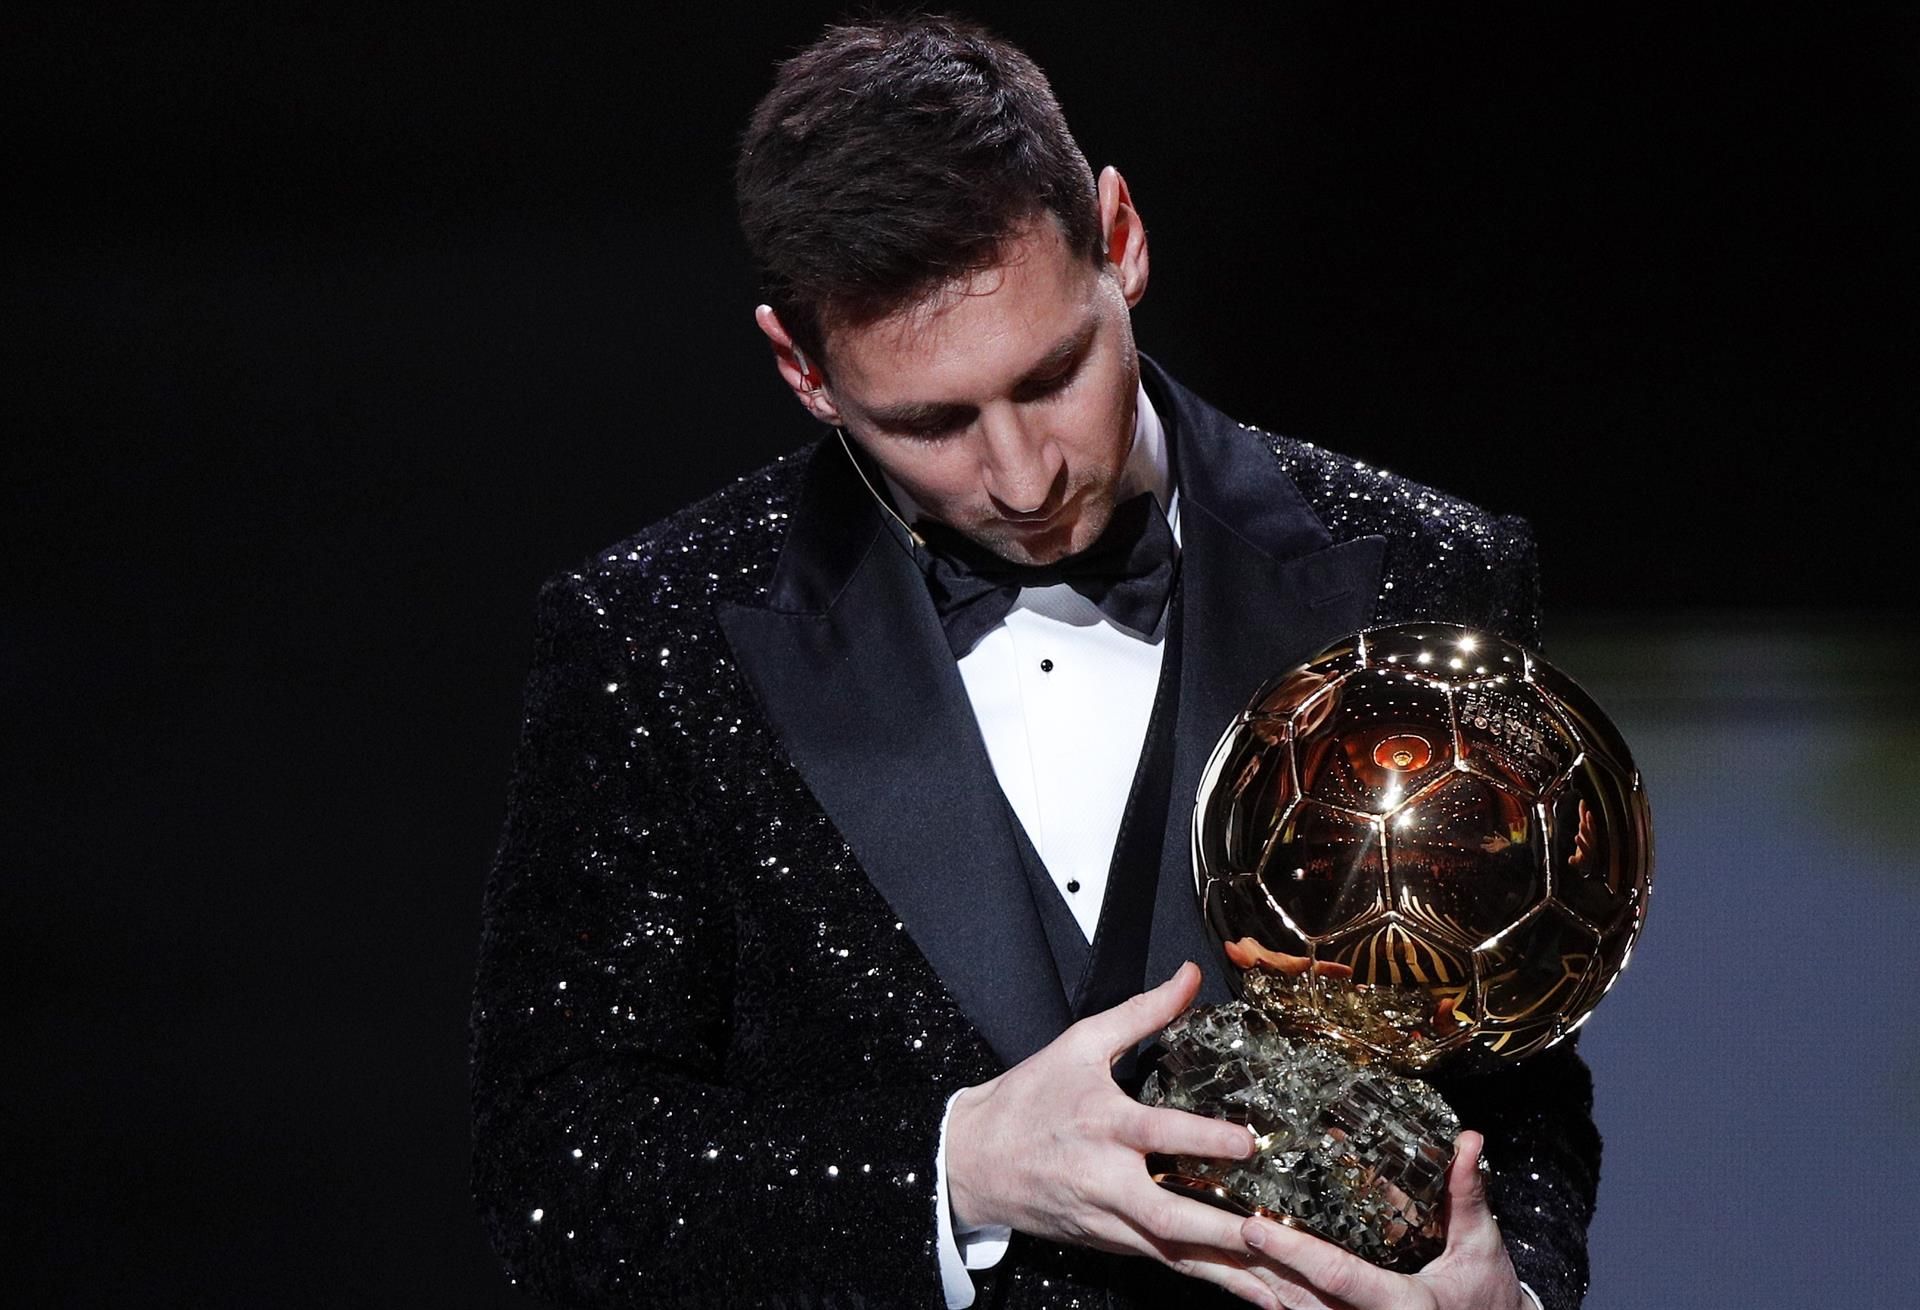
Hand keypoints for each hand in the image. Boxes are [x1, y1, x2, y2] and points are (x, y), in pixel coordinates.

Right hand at [945, 961, 1280, 1306]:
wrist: (973, 1161)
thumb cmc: (1028, 1099)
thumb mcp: (1081, 1044)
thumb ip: (1142, 1012)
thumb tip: (1190, 977)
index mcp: (1102, 1124)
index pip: (1158, 1133)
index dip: (1203, 1138)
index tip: (1247, 1142)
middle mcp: (1106, 1179)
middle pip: (1168, 1215)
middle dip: (1220, 1230)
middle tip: (1269, 1234)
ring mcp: (1108, 1220)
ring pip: (1172, 1252)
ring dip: (1224, 1270)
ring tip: (1277, 1286)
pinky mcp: (1110, 1243)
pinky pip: (1165, 1261)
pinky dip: (1206, 1275)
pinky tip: (1249, 1289)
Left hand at [1239, 1130, 1527, 1309]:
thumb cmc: (1485, 1296)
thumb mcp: (1480, 1246)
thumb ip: (1465, 1195)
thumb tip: (1468, 1142)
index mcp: (1402, 1306)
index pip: (1336, 1277)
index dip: (1292, 1252)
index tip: (1252, 1225)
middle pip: (1294, 1296)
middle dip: (1250, 1260)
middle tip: (1210, 1217)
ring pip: (1287, 1308)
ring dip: (1250, 1274)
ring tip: (1211, 1232)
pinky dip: (1265, 1289)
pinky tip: (1239, 1261)